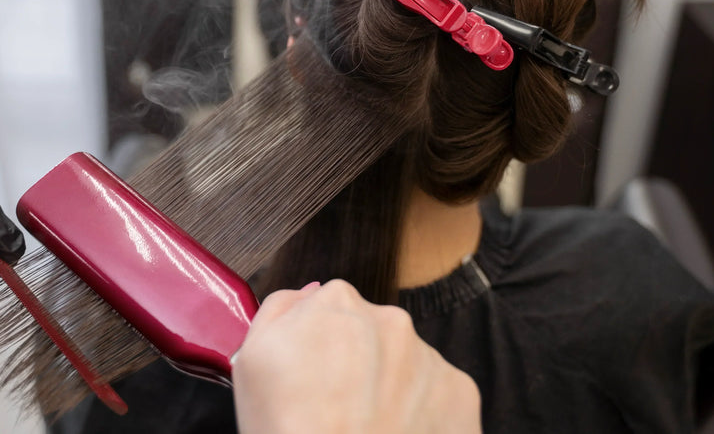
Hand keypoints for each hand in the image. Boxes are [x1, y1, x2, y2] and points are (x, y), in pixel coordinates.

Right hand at [232, 280, 480, 433]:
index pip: (333, 312)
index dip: (321, 349)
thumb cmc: (287, 429)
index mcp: (337, 301)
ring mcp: (429, 356)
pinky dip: (423, 416)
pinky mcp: (461, 392)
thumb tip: (309, 292)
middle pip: (374, 336)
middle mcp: (390, 319)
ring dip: (392, 389)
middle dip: (361, 365)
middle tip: (338, 410)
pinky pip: (440, 397)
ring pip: (408, 366)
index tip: (314, 381)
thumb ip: (279, 310)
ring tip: (367, 428)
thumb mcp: (252, 360)